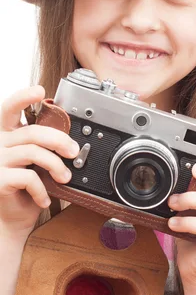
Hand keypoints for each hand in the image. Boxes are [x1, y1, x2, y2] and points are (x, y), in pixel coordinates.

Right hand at [0, 86, 78, 239]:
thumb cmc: (23, 189)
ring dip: (56, 166)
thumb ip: (42, 146)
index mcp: (5, 135)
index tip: (40, 91)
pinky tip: (45, 198)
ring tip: (65, 178)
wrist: (9, 221)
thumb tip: (69, 139)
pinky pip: (28, 177)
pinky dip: (43, 189)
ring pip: (33, 153)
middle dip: (59, 140)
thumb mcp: (34, 162)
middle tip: (74, 151)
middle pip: (32, 132)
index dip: (23, 97)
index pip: (9, 109)